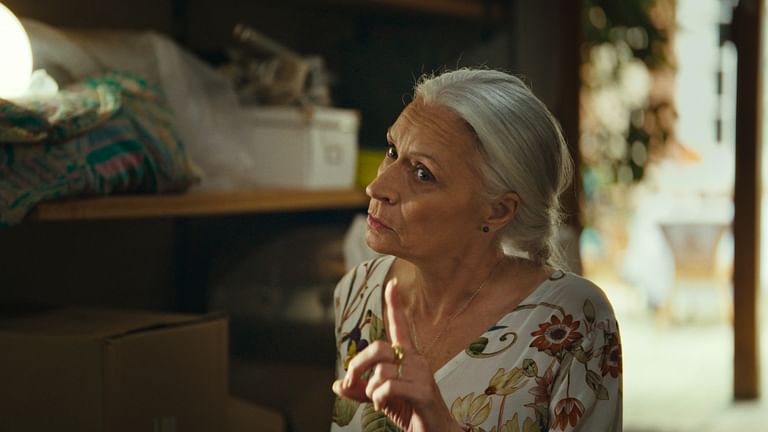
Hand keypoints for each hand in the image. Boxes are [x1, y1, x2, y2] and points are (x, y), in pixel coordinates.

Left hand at [332, 278, 461, 431]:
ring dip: (371, 390)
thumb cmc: (411, 411)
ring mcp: (422, 374)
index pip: (400, 326)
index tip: (392, 283)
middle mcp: (416, 360)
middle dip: (357, 365)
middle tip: (351, 382)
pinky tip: (385, 405)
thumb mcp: (381, 398)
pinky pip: (388, 387)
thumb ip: (360, 390)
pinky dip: (379, 398)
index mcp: (408, 357)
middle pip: (378, 348)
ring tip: (379, 400)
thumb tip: (336, 385)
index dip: (395, 305)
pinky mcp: (423, 392)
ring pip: (381, 371)